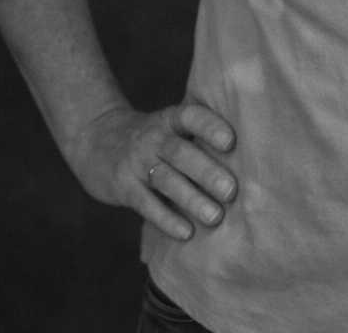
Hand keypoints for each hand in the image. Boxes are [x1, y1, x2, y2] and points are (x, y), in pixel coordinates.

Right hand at [69, 102, 237, 239]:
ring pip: (166, 180)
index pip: (190, 116)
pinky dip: (167, 219)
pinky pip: (146, 204)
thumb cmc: (152, 138)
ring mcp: (135, 163)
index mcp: (168, 119)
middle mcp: (152, 138)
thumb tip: (251, 155)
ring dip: (192, 199)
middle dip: (207, 172)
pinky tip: (187, 232)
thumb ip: (198, 135)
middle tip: (232, 191)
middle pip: (180, 153)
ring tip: (216, 217)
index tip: (231, 141)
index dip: (210, 127)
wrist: (96, 141)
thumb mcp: (169, 125)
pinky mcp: (123, 187)